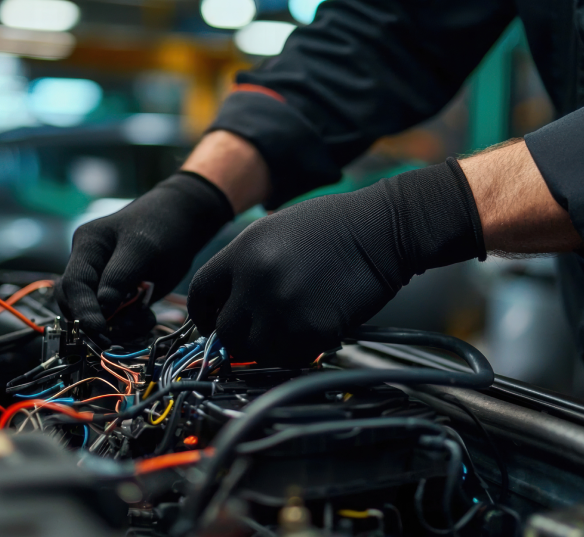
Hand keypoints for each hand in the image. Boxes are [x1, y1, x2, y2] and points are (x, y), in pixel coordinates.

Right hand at [57, 172, 232, 345]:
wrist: (182, 222)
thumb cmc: (162, 227)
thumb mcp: (143, 249)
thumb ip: (120, 277)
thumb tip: (103, 308)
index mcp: (87, 245)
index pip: (74, 283)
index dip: (84, 309)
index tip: (99, 329)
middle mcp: (88, 264)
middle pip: (76, 303)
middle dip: (97, 322)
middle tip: (116, 337)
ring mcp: (101, 281)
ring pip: (97, 314)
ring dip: (118, 326)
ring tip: (143, 319)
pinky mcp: (117, 295)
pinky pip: (116, 317)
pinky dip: (130, 323)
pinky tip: (147, 316)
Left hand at [187, 159, 485, 365]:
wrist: (382, 229)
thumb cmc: (333, 225)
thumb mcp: (273, 230)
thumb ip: (244, 264)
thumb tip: (226, 301)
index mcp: (242, 253)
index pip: (201, 294)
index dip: (203, 313)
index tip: (210, 322)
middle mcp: (256, 282)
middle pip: (225, 331)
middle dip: (236, 335)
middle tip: (254, 331)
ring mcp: (284, 308)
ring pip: (255, 351)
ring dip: (267, 347)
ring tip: (286, 330)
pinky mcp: (313, 330)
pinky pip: (290, 357)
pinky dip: (296, 352)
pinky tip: (309, 331)